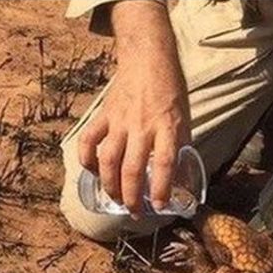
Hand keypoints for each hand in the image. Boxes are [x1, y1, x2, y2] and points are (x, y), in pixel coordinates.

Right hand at [78, 0, 190, 215]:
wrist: (148, 60)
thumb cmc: (171, 92)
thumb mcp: (185, 120)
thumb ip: (180, 148)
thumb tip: (181, 180)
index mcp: (167, 127)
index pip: (165, 163)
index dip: (161, 187)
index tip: (160, 205)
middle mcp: (142, 127)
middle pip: (132, 168)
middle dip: (132, 196)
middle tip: (135, 212)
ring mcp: (120, 121)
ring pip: (108, 160)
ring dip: (110, 185)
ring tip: (116, 200)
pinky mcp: (103, 115)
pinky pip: (88, 141)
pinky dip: (87, 160)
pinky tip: (93, 173)